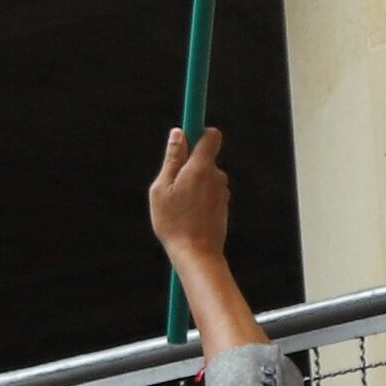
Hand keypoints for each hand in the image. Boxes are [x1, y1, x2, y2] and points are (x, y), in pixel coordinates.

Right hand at [152, 129, 260, 359]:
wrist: (197, 255)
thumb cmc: (174, 222)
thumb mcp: (162, 188)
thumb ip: (172, 159)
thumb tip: (178, 133)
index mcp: (201, 168)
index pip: (210, 135)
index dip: (199, 131)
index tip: (188, 131)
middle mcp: (217, 176)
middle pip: (205, 157)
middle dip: (189, 164)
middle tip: (171, 183)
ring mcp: (222, 191)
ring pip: (205, 176)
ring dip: (193, 184)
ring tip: (178, 205)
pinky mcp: (223, 205)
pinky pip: (209, 192)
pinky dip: (199, 197)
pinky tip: (188, 214)